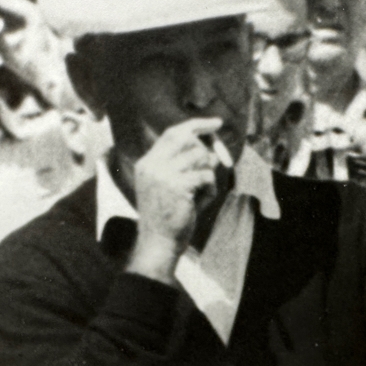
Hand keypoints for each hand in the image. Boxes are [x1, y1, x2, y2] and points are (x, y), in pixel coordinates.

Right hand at [127, 117, 222, 283]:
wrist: (158, 242)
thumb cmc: (167, 217)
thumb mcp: (167, 186)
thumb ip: (182, 165)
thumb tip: (210, 147)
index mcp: (147, 163)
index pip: (172, 133)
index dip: (195, 125)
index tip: (215, 123)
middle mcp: (152, 165)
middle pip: (186, 137)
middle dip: (207, 143)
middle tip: (218, 156)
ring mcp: (163, 174)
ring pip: (200, 156)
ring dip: (208, 173)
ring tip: (201, 191)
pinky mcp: (177, 185)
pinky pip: (206, 175)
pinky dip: (210, 188)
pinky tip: (201, 201)